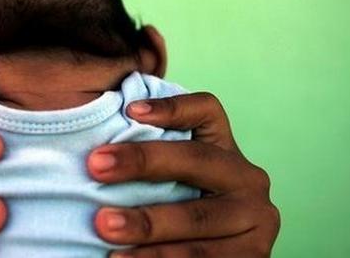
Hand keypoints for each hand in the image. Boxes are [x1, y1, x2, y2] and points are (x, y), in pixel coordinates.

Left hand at [88, 92, 279, 256]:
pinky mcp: (253, 256)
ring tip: (104, 226)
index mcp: (226, 149)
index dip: (172, 107)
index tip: (130, 110)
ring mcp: (255, 219)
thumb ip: (152, 162)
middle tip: (96, 166)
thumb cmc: (177, 213)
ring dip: (147, 223)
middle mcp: (247, 178)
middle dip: (143, 162)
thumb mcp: (175, 181)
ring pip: (197, 217)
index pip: (206, 111)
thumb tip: (94, 148)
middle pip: (195, 160)